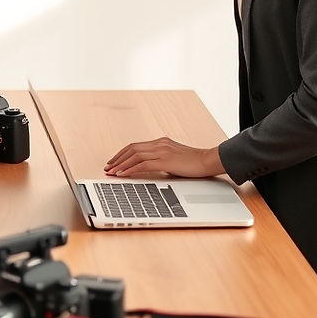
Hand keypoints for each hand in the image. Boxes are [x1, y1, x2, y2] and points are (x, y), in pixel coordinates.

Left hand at [104, 138, 223, 177]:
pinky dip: (130, 169)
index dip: (122, 154)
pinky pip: (143, 165)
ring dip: (121, 164)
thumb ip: (162, 161)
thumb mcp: (174, 160)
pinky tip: (123, 175)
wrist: (209, 161)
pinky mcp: (165, 160)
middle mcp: (159, 143)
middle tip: (108, 167)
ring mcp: (162, 150)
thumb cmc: (194, 163)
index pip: (136, 146)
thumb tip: (149, 169)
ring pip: (134, 155)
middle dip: (117, 159)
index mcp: (161, 142)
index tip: (114, 162)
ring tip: (112, 172)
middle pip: (131, 149)